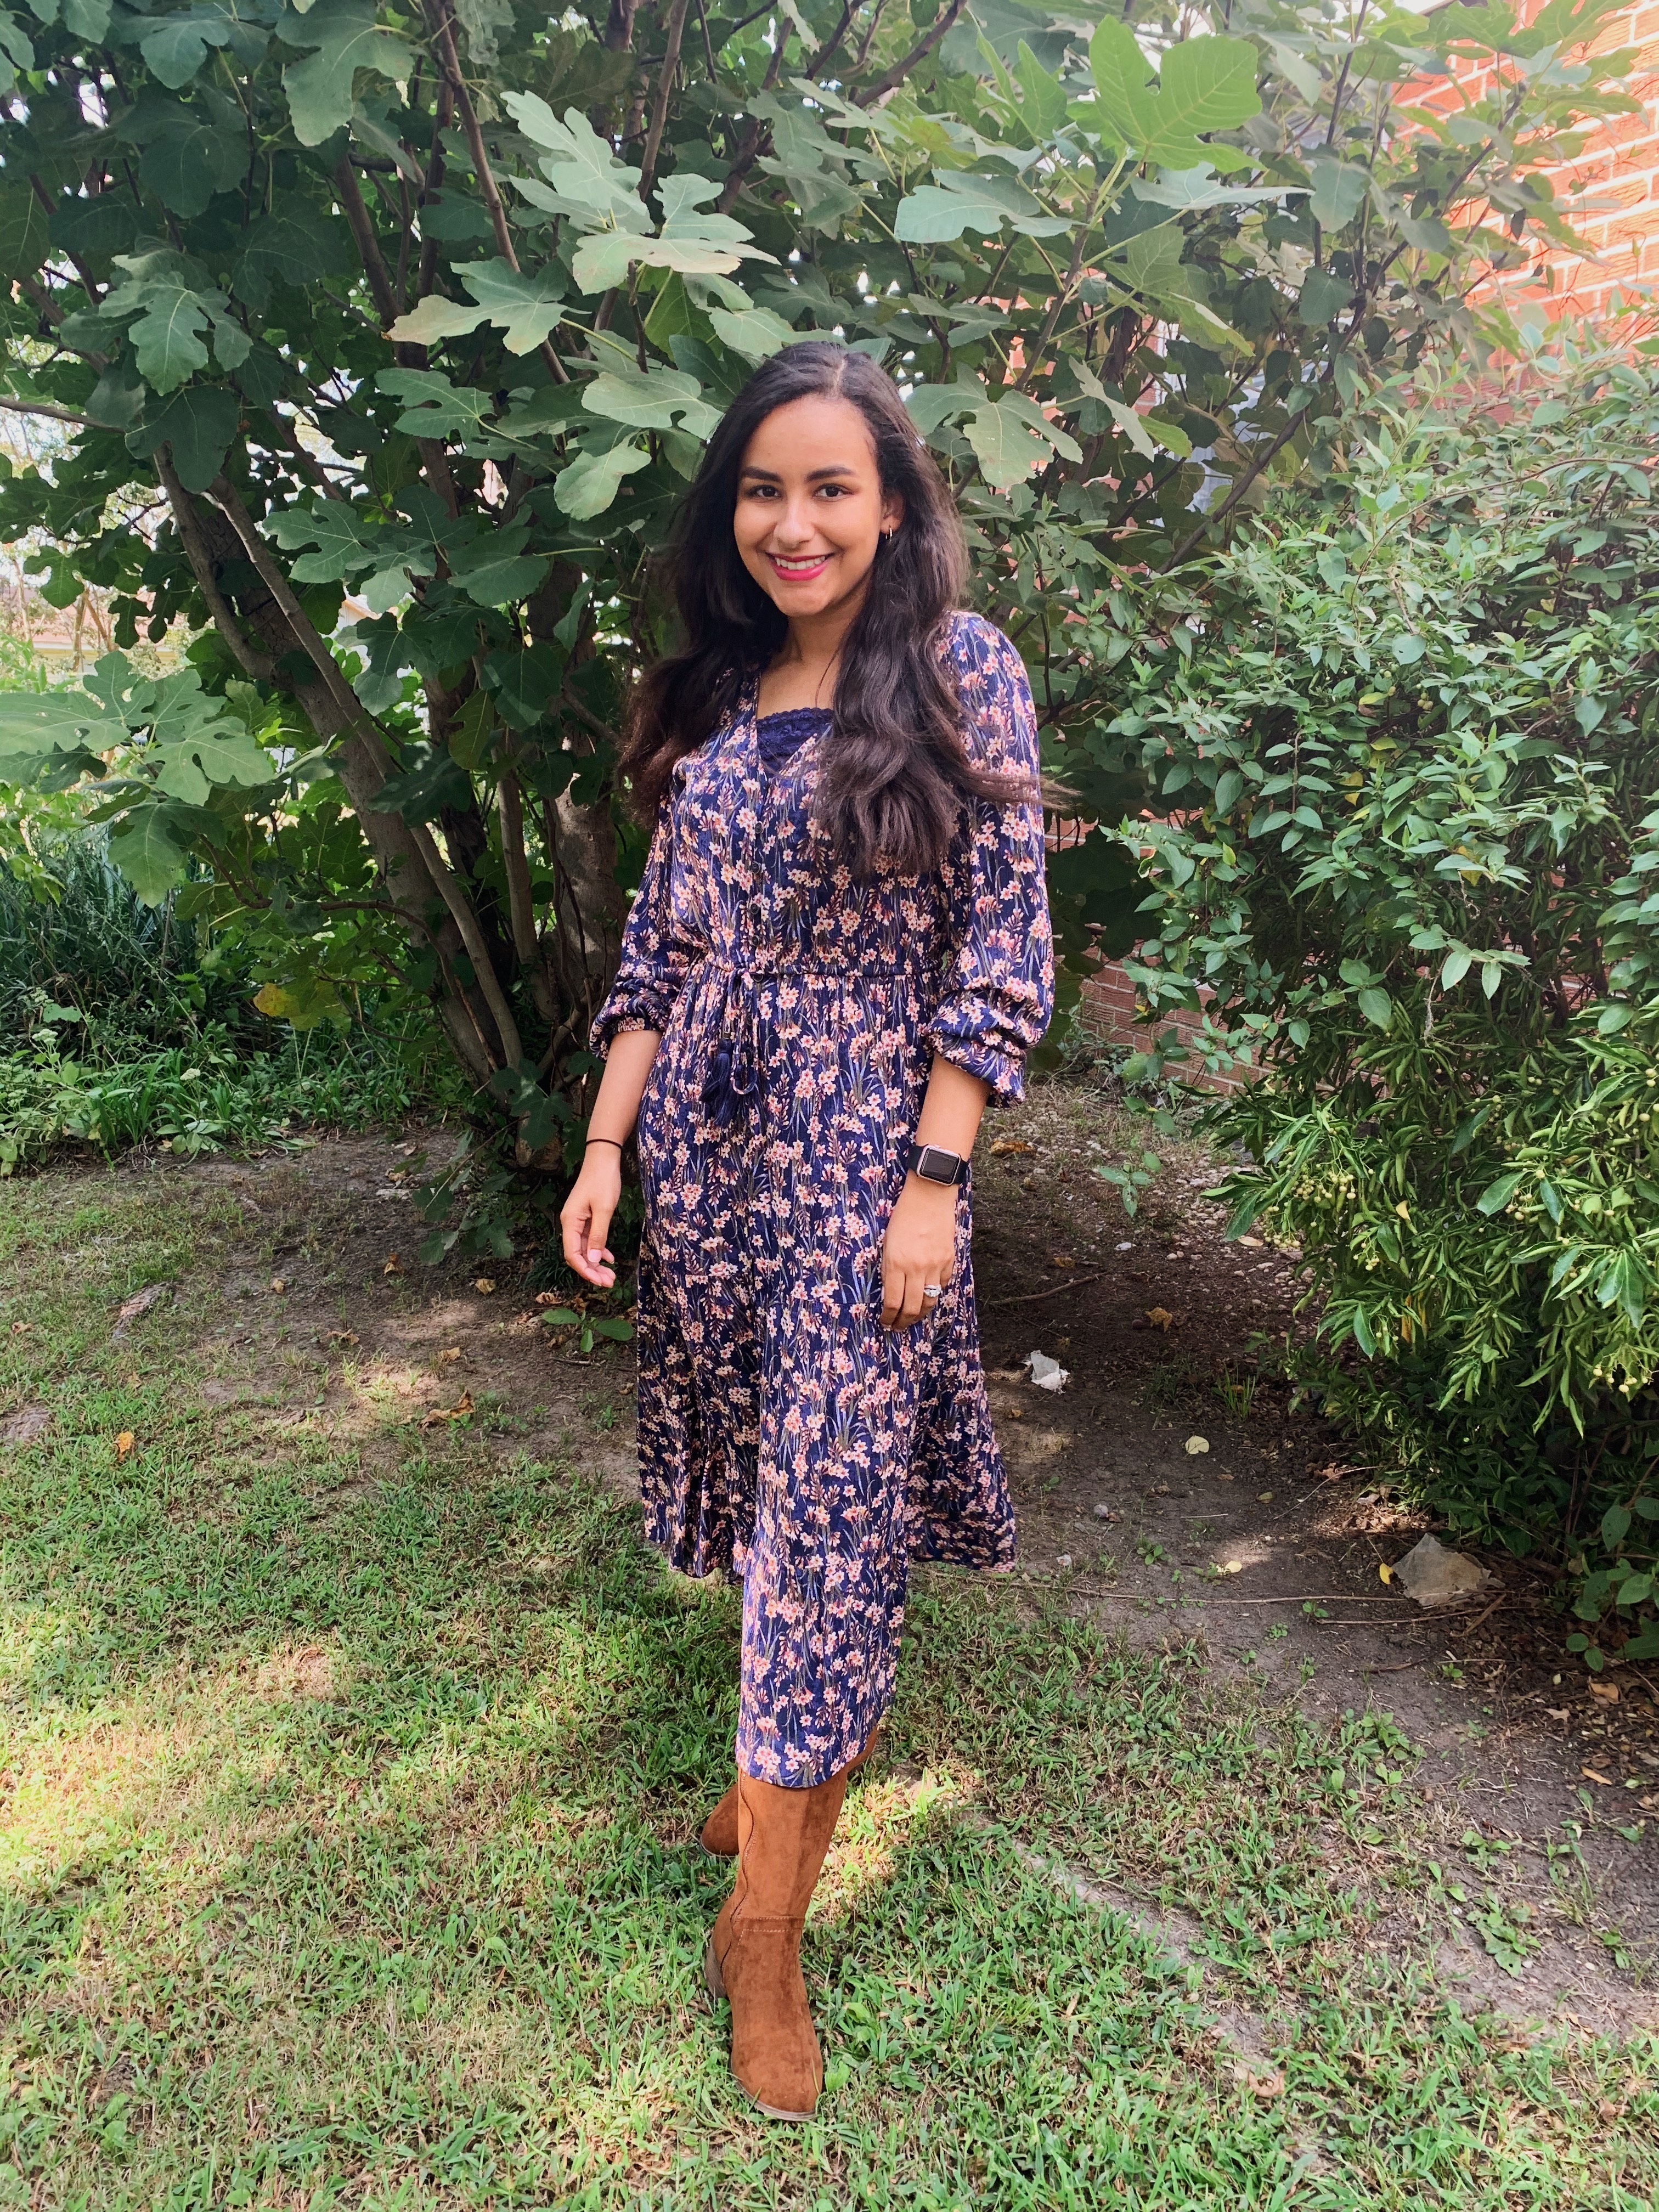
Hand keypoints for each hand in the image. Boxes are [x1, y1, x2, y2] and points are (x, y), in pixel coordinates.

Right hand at [561, 1149, 622, 1286]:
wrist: (603, 1159)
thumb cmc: (603, 1180)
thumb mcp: (604, 1209)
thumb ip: (599, 1235)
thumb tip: (594, 1259)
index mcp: (570, 1222)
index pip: (572, 1254)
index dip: (585, 1270)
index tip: (600, 1281)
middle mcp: (570, 1223)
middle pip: (577, 1254)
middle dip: (592, 1270)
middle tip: (609, 1282)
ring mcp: (578, 1221)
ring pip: (584, 1249)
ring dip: (596, 1262)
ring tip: (611, 1275)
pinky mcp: (586, 1218)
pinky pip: (589, 1239)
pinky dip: (599, 1250)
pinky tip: (609, 1258)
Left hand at [881, 1174, 957, 1329]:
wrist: (929, 1195)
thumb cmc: (902, 1216)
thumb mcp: (887, 1243)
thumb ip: (889, 1269)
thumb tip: (891, 1293)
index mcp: (897, 1263)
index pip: (893, 1302)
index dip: (889, 1317)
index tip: (885, 1321)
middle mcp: (917, 1268)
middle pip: (912, 1308)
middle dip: (904, 1321)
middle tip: (898, 1326)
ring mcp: (936, 1265)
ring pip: (930, 1301)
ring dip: (920, 1313)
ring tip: (913, 1317)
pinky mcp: (949, 1260)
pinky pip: (942, 1285)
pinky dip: (935, 1292)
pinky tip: (927, 1294)